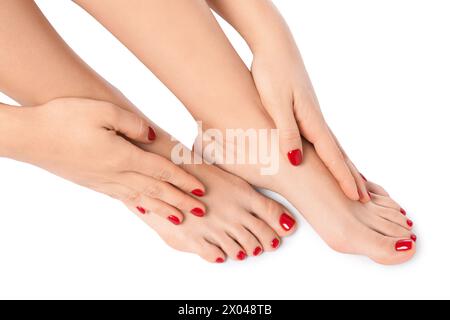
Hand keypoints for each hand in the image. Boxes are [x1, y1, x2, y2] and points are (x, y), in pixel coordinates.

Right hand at [5, 98, 205, 222]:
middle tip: (200, 210)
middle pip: (156, 189)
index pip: (161, 171)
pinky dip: (141, 204)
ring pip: (142, 197)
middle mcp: (115, 173)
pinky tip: (147, 207)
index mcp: (122, 156)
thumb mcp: (103, 110)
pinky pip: (123, 197)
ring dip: (163, 207)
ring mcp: (104, 181)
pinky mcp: (93, 183)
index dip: (183, 180)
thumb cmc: (65, 118)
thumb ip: (132, 124)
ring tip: (179, 217)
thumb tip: (152, 135)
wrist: (31, 138)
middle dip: (180, 200)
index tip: (200, 189)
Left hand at [251, 48, 368, 201]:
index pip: (331, 156)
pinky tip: (329, 154)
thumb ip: (286, 131)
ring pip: (332, 146)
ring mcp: (312, 115)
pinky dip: (331, 152)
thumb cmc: (272, 73)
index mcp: (311, 121)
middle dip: (350, 176)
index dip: (343, 178)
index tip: (357, 198)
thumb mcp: (276, 103)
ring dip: (343, 165)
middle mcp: (316, 120)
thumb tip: (296, 160)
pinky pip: (321, 138)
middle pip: (338, 154)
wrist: (274, 47)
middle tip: (365, 197)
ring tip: (353, 181)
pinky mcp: (305, 110)